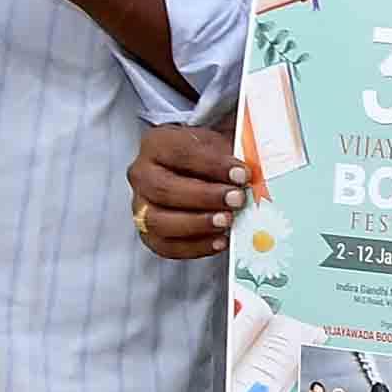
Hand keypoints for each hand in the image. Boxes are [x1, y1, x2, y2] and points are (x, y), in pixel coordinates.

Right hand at [130, 125, 245, 259]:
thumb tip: (250, 177)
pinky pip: (166, 246)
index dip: (212, 165)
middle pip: (164, 189)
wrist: (191, 170)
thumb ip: (230, 158)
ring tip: (227, 221)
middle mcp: (141, 174)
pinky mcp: (148, 234)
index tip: (242, 174)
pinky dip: (195, 247)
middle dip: (204, 197)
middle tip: (236, 199)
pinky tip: (219, 241)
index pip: (180, 153)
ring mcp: (140, 206)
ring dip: (197, 224)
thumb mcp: (217, 146)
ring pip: (159, 221)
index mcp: (156, 144)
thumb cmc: (206, 157)